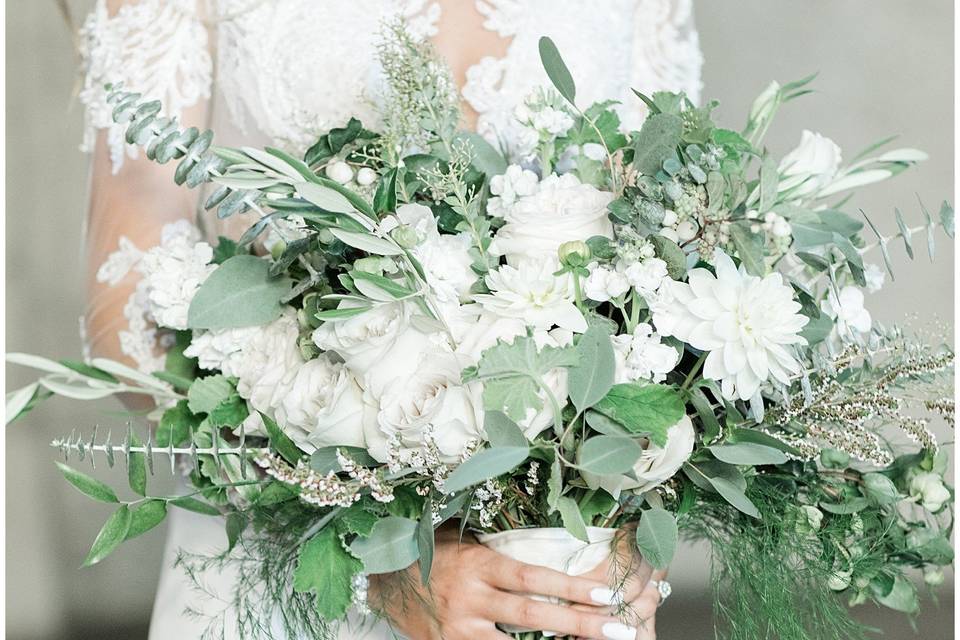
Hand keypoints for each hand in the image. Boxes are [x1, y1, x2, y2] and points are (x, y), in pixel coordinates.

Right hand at [369, 525, 656, 639]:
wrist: (381, 580)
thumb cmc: (429, 551)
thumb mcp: (461, 538)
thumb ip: (498, 546)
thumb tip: (549, 541)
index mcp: (477, 563)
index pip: (532, 577)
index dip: (571, 587)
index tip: (607, 594)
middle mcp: (470, 597)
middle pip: (533, 614)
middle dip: (580, 623)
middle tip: (619, 628)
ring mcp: (459, 628)